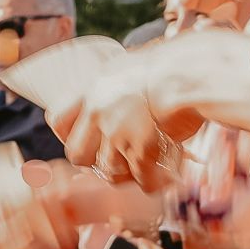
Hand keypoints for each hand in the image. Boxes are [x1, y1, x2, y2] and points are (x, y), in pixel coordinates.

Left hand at [45, 55, 182, 189]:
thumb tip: (113, 106)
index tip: (87, 138)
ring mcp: (118, 131)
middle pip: (77, 154)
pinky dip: (151, 182)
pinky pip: (141, 178)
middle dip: (94, 162)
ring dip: (126, 174)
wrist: (193, 72)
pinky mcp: (142, 148)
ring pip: (109, 171)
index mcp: (91, 89)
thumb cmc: (171, 66)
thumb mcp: (129, 69)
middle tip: (115, 159)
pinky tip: (161, 178)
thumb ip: (113, 90)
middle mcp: (98, 111)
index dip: (68, 135)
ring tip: (143, 169)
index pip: (56, 120)